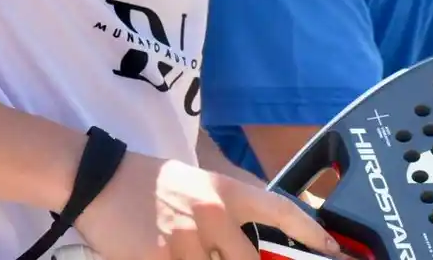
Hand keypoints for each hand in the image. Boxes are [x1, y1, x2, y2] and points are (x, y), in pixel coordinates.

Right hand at [76, 151, 342, 259]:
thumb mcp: (196, 184)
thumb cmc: (148, 183)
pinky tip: (162, 256)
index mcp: (225, 191)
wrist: (99, 180)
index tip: (334, 252)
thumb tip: (244, 247)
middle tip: (215, 254)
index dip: (311, 234)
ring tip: (180, 248)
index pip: (280, 211)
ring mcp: (187, 241)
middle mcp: (213, 215)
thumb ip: (225, 213)